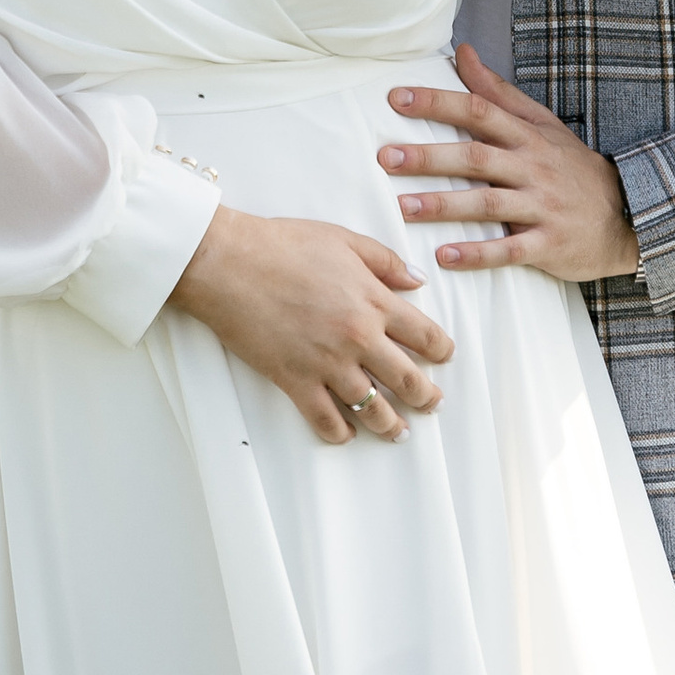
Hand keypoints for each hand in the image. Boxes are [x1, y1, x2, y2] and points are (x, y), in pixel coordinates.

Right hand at [169, 204, 455, 444]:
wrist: (230, 263)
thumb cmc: (283, 244)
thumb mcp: (344, 239)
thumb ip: (386, 260)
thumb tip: (418, 280)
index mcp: (375, 301)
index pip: (425, 335)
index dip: (441, 350)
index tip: (444, 357)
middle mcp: (359, 338)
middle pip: (406, 379)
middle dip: (426, 397)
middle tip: (432, 404)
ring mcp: (328, 363)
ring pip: (372, 407)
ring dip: (391, 424)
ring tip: (399, 433)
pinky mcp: (295, 380)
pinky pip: (325, 419)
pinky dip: (340, 432)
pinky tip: (347, 435)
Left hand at [379, 45, 642, 281]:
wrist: (629, 216)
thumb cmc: (573, 168)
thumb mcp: (542, 124)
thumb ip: (498, 92)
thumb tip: (462, 52)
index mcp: (528, 136)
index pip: (479, 111)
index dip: (438, 102)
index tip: (396, 98)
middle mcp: (533, 168)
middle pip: (477, 157)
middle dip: (430, 156)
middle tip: (386, 157)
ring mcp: (542, 207)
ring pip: (490, 203)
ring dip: (445, 206)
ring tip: (403, 207)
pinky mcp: (548, 245)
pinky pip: (510, 250)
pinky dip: (477, 254)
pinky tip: (444, 255)